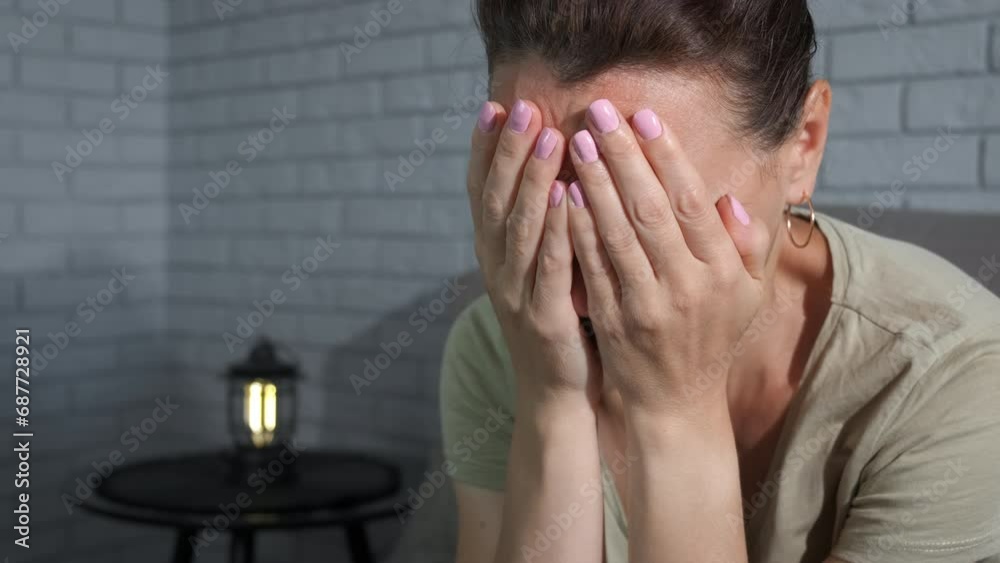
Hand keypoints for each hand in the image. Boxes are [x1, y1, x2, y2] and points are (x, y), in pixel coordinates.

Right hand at [467, 99, 600, 401]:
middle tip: (521, 107)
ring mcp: (516, 293)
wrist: (558, 392)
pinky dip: (558, 230)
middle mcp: (496, 269)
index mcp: (493, 255)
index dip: (485, 150)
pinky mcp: (544, 317)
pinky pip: (551, 266)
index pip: (480, 192)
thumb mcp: (539, 268)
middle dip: (508, 152)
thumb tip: (553, 169)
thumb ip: (539, 225)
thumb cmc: (557, 321)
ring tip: (549, 137)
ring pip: (521, 228)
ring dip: (533, 180)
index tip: (494, 106)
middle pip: (496, 200)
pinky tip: (570, 197)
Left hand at [565, 99, 768, 413]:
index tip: (644, 117)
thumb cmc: (711, 338)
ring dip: (595, 184)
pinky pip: (593, 266)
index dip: (667, 157)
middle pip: (650, 210)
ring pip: (617, 234)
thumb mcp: (747, 295)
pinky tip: (562, 195)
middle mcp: (686, 285)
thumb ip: (748, 246)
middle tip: (599, 113)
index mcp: (722, 272)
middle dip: (623, 157)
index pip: (692, 203)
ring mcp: (646, 304)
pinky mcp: (612, 319)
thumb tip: (729, 200)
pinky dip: (577, 229)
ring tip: (576, 142)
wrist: (676, 402)